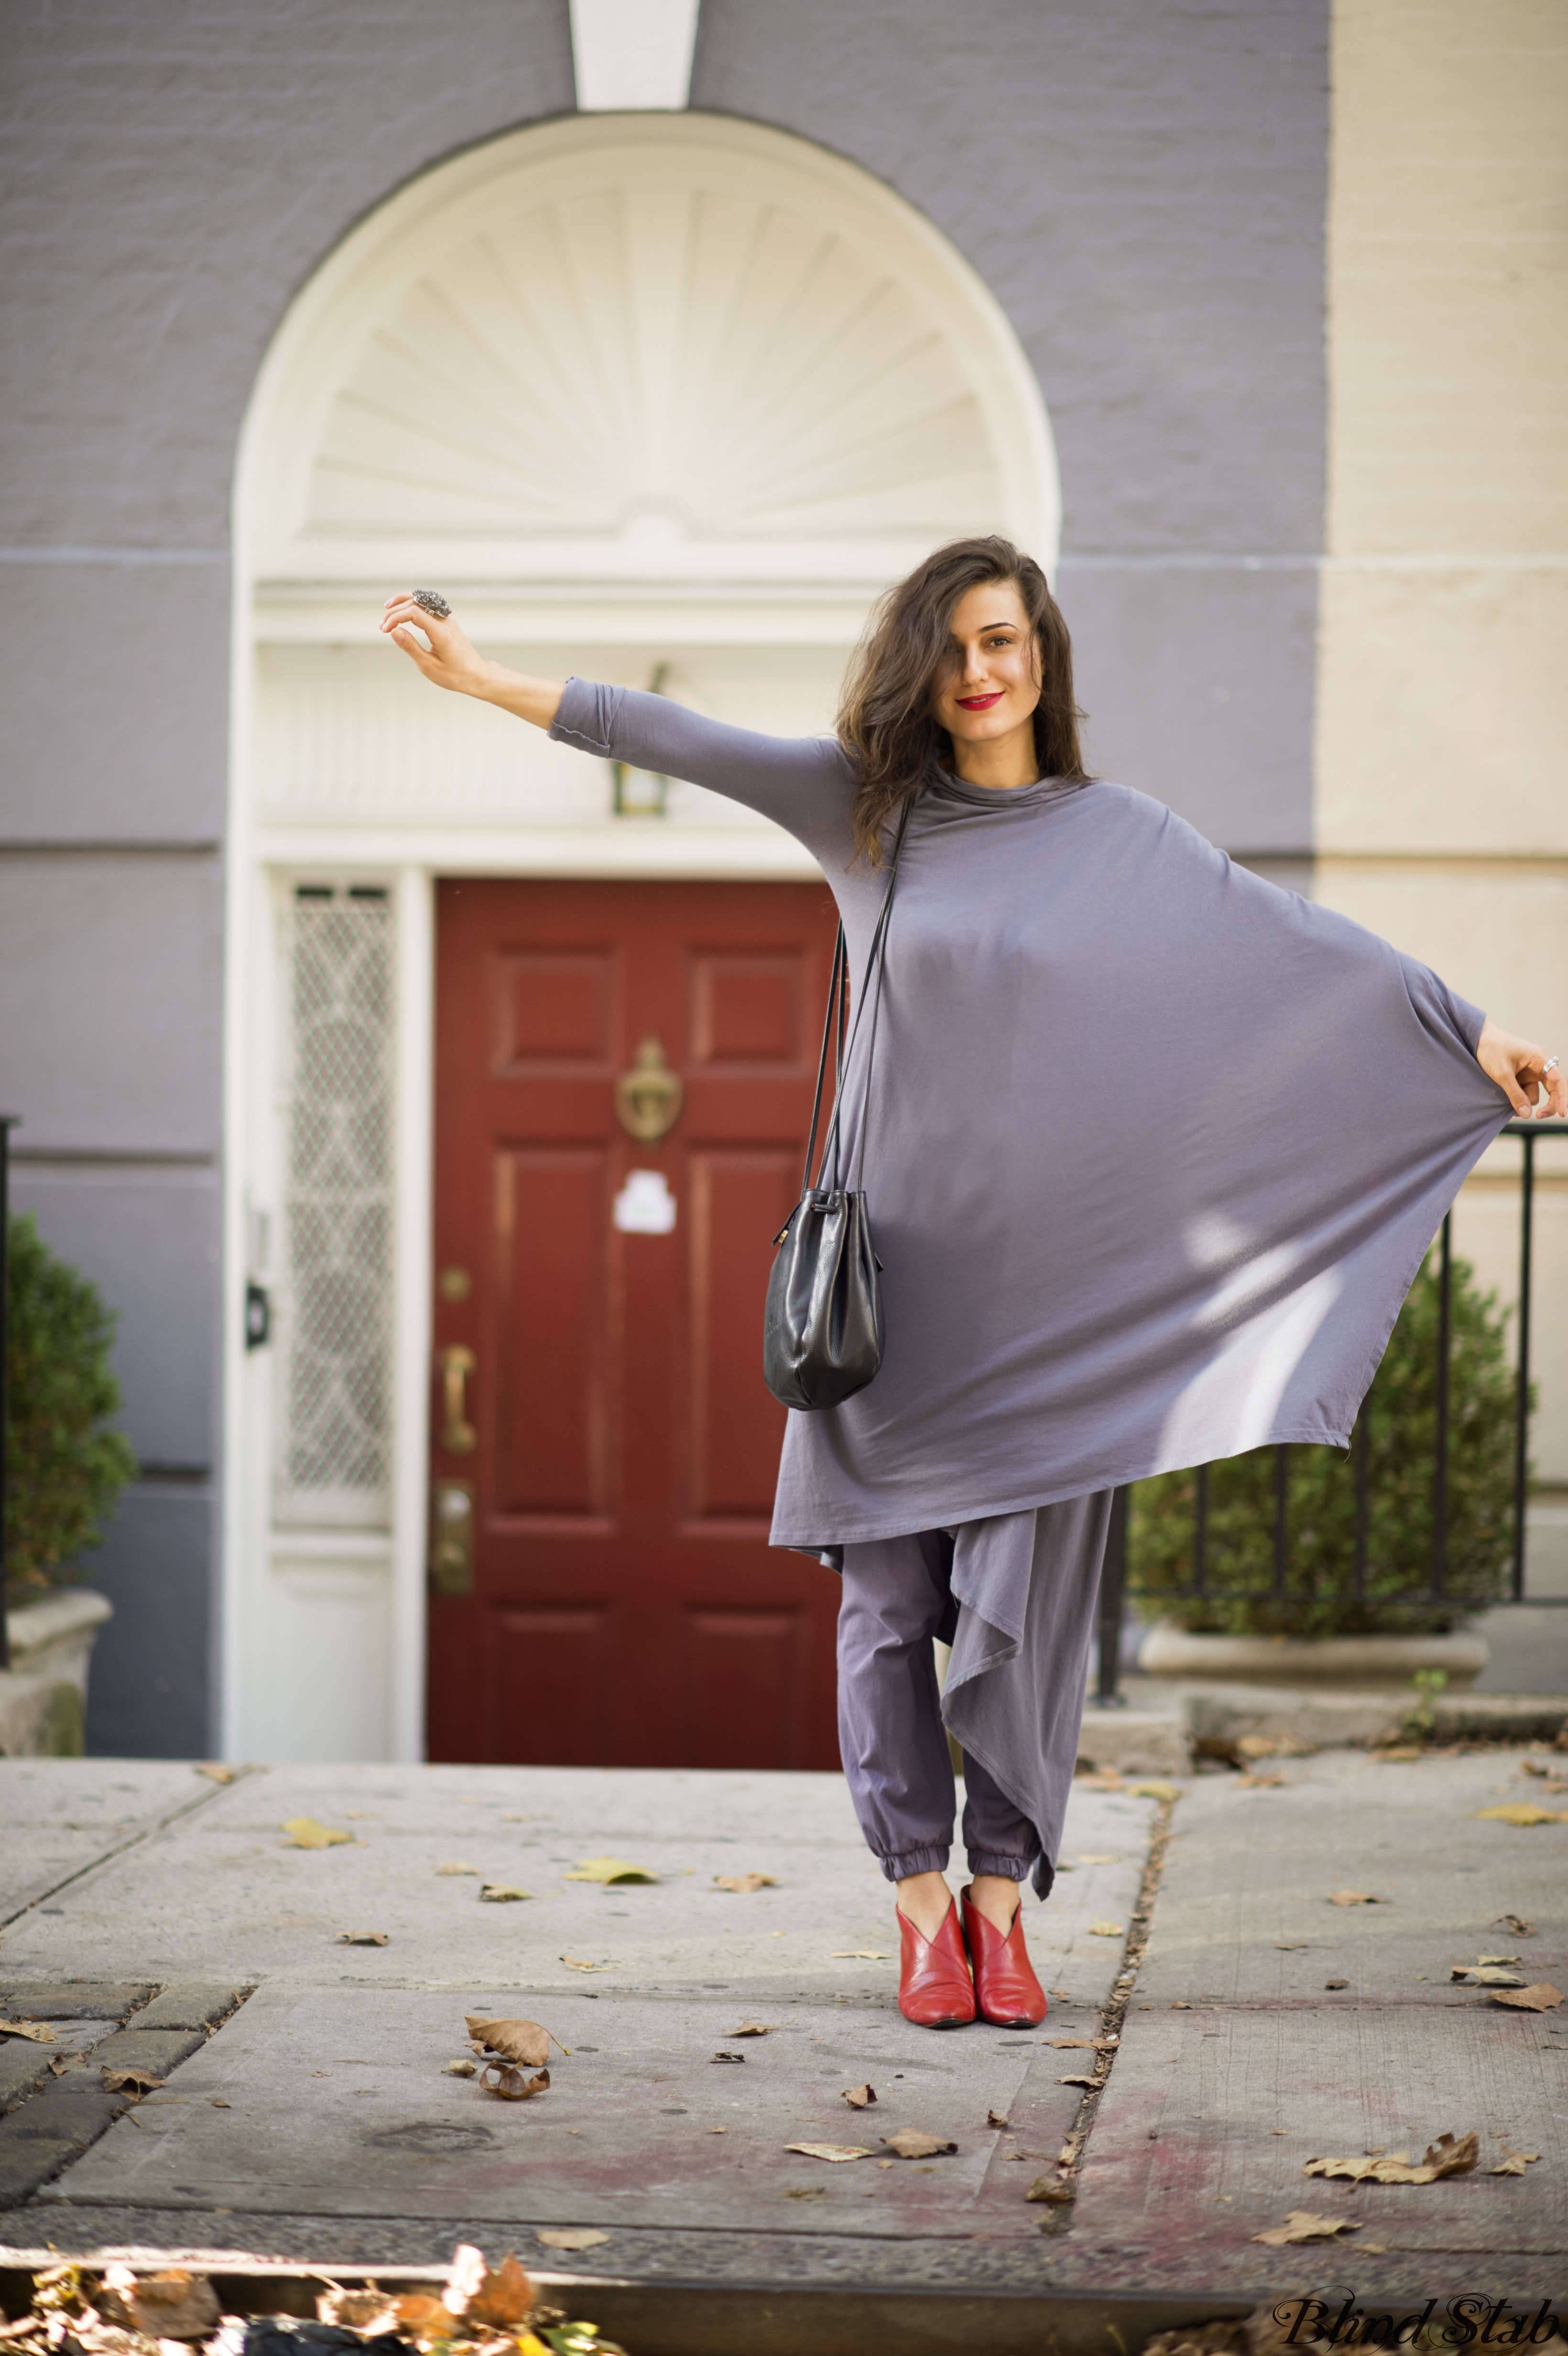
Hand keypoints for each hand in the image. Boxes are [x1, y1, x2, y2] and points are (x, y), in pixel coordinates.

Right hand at [377, 593, 564, 730]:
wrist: (476, 676)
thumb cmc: (455, 676)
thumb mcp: (429, 666)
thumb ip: (410, 647)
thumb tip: (394, 631)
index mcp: (442, 632)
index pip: (413, 612)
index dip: (395, 618)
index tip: (384, 630)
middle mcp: (445, 621)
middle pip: (416, 602)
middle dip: (395, 610)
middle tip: (382, 625)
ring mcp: (447, 620)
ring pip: (422, 600)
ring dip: (403, 603)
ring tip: (387, 609)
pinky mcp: (446, 622)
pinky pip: (427, 607)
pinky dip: (412, 607)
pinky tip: (403, 612)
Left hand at [1476, 1017, 1566, 1118]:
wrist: (1477, 1039)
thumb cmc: (1491, 1049)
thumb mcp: (1502, 1073)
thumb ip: (1515, 1094)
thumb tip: (1527, 1115)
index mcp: (1539, 1058)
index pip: (1559, 1080)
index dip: (1564, 1097)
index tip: (1562, 1113)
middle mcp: (1537, 1066)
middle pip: (1551, 1091)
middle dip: (1547, 1105)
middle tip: (1538, 1116)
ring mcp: (1528, 1073)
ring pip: (1533, 1095)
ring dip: (1523, 1102)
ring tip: (1505, 1099)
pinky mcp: (1518, 1079)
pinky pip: (1522, 1094)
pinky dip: (1516, 1100)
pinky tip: (1504, 1100)